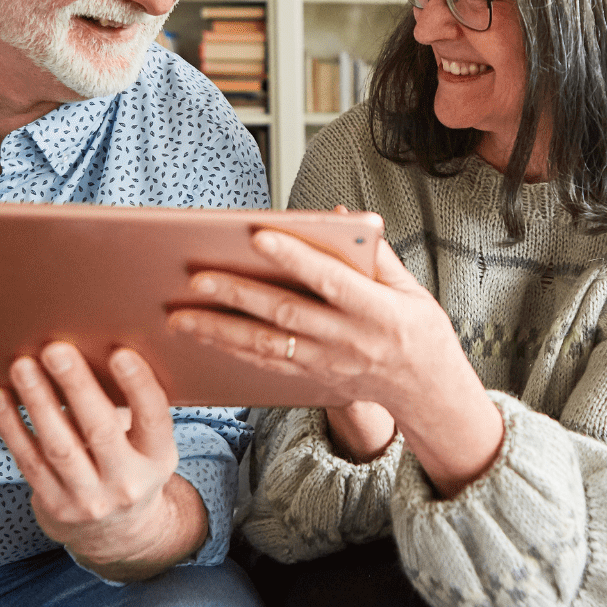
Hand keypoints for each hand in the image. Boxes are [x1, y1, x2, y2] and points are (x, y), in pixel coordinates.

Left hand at [0, 342, 206, 580]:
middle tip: (55, 350)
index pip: (153, 419)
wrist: (116, 532)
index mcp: (158, 458)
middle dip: (76, 387)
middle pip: (100, 431)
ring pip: (59, 447)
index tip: (120, 353)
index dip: (139, 386)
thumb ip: (132, 407)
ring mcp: (89, 500)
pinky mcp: (55, 507)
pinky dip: (12, 426)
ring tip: (23, 367)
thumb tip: (95, 347)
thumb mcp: (147, 444)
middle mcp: (127, 483)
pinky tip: (1, 397)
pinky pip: (29, 461)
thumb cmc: (129, 463)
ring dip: (38, 402)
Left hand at [168, 227, 504, 496]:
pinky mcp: (312, 379)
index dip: (295, 257)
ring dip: (219, 331)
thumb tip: (338, 215)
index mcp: (376, 310)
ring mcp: (326, 364)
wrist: (427, 391)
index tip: (258, 235)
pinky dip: (231, 351)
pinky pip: (266, 365)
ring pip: (265, 346)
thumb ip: (373, 252)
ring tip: (179, 316)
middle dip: (237, 295)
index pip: (329, 279)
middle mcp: (348, 339)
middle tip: (196, 279)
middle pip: (285, 314)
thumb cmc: (418, 330)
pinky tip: (202, 338)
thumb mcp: (409, 288)